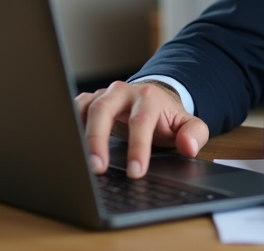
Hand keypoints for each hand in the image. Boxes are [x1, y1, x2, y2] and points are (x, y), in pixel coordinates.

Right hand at [75, 80, 208, 177]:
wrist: (154, 99)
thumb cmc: (166, 117)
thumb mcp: (187, 124)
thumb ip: (194, 134)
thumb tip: (189, 147)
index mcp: (148, 98)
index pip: (141, 122)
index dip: (138, 147)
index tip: (136, 171)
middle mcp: (122, 92)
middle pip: (104, 110)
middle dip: (97, 139)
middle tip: (97, 168)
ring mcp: (103, 95)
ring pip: (85, 108)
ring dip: (78, 134)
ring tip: (77, 162)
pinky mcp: (89, 102)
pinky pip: (74, 109)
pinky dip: (69, 125)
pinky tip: (69, 147)